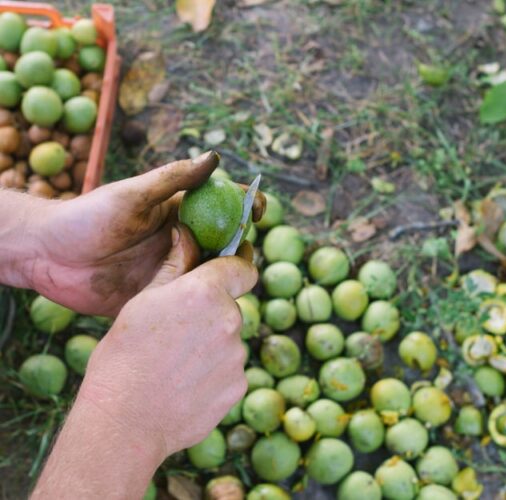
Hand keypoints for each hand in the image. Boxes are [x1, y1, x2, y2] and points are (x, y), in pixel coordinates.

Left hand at [30, 151, 264, 316]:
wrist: (44, 257)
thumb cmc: (84, 218)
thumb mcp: (131, 195)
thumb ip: (173, 179)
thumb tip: (215, 158)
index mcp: (180, 212)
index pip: (225, 206)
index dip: (248, 207)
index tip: (258, 213)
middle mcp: (183, 242)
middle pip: (228, 245)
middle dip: (240, 248)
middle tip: (235, 254)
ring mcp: (173, 272)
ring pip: (214, 276)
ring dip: (220, 277)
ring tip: (210, 278)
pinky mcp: (160, 300)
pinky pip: (188, 305)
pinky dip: (198, 305)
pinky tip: (197, 305)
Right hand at [32, 254, 256, 498]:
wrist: (124, 422)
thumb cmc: (123, 358)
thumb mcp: (141, 302)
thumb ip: (175, 266)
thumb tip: (187, 233)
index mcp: (205, 292)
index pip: (241, 267)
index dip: (236, 266)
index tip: (231, 266)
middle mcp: (230, 320)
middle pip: (229, 307)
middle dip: (209, 314)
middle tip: (174, 334)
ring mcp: (237, 356)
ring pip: (228, 342)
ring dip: (209, 347)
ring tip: (172, 366)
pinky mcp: (238, 386)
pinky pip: (228, 372)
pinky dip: (211, 376)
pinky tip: (182, 386)